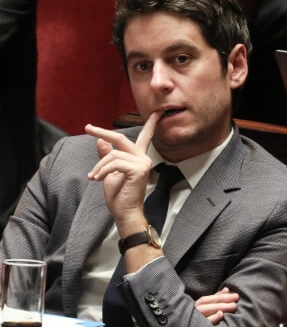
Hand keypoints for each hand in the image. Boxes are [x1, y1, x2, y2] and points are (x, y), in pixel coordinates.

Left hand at [85, 112, 160, 234]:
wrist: (125, 213)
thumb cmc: (119, 196)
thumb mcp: (108, 172)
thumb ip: (107, 156)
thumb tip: (101, 141)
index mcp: (139, 158)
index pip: (146, 137)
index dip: (151, 124)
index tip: (158, 112)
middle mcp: (143, 158)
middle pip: (120, 139)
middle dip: (102, 132)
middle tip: (87, 128)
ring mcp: (143, 163)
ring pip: (113, 155)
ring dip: (99, 166)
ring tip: (93, 177)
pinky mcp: (138, 170)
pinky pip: (114, 163)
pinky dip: (102, 171)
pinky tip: (97, 179)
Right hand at [195, 287, 239, 324]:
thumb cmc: (195, 323)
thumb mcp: (202, 311)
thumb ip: (213, 301)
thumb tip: (226, 289)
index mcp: (192, 308)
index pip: (206, 299)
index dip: (218, 294)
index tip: (229, 291)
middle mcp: (191, 313)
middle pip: (206, 303)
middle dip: (222, 299)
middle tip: (236, 297)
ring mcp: (191, 321)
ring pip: (205, 311)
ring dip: (220, 307)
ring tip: (233, 306)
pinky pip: (203, 323)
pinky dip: (212, 318)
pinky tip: (220, 315)